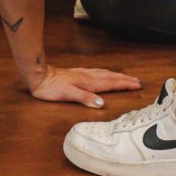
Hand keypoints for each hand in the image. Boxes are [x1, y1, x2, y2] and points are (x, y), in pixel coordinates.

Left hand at [26, 64, 141, 107]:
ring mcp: (82, 74)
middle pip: (110, 77)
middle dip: (124, 79)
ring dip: (116, 75)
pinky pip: (96, 72)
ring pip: (104, 73)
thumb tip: (101, 104)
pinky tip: (104, 74)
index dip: (124, 84)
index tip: (136, 85)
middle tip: (137, 81)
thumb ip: (85, 98)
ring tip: (126, 77)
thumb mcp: (68, 94)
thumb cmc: (51, 87)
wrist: (38, 76)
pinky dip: (105, 73)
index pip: (110, 83)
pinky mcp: (76, 73)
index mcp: (87, 82)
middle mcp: (87, 77)